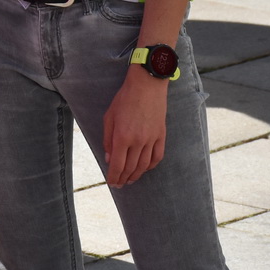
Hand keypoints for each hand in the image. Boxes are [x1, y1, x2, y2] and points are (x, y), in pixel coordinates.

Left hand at [102, 67, 167, 186]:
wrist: (147, 85)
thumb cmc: (124, 99)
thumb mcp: (109, 117)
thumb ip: (108, 140)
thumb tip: (109, 159)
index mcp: (122, 137)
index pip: (117, 165)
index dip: (114, 177)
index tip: (111, 183)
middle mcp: (138, 141)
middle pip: (130, 167)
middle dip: (123, 178)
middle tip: (119, 184)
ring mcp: (151, 139)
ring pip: (144, 165)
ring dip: (136, 175)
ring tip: (130, 180)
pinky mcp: (161, 135)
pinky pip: (157, 156)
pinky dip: (150, 166)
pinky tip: (144, 168)